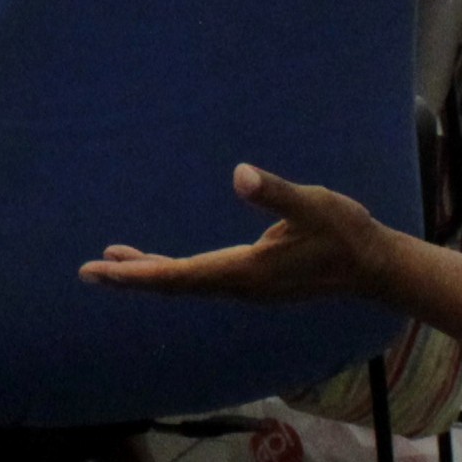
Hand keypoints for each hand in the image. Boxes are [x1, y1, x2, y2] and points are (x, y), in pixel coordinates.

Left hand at [83, 166, 401, 302]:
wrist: (374, 267)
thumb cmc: (345, 233)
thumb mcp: (314, 205)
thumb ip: (276, 193)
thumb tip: (240, 175)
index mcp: (246, 271)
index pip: (180, 275)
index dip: (138, 272)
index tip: (103, 269)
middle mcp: (239, 285)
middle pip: (173, 284)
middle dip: (130, 277)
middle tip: (87, 272)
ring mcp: (244, 286)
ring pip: (183, 283)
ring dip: (146, 274)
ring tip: (110, 264)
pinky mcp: (250, 281)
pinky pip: (198, 279)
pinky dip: (170, 270)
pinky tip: (155, 261)